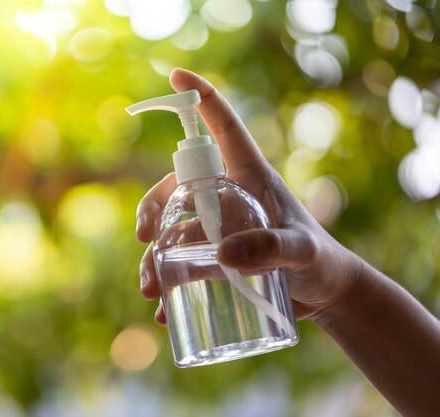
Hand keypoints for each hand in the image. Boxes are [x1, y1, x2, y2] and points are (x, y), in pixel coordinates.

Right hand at [136, 68, 362, 323]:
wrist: (325, 296)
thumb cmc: (321, 264)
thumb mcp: (303, 254)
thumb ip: (274, 249)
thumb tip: (222, 251)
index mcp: (248, 177)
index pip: (222, 128)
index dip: (201, 98)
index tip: (176, 77)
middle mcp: (226, 197)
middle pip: (176, 184)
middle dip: (152, 208)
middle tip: (145, 239)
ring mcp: (217, 227)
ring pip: (170, 228)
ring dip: (153, 255)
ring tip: (151, 290)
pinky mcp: (213, 257)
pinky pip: (178, 261)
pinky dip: (166, 282)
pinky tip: (163, 308)